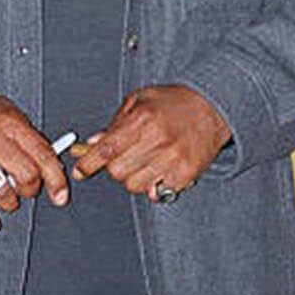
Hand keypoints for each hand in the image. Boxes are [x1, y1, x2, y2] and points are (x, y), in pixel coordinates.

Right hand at [0, 93, 68, 233]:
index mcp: (10, 122)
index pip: (43, 155)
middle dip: (31, 189)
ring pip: (3, 192)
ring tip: (6, 195)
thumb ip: (28, 137)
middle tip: (26, 188)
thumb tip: (52, 165)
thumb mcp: (8, 112)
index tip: (61, 195)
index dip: (56, 179)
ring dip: (10, 202)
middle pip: (27, 176)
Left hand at [71, 85, 231, 202]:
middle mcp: (158, 140)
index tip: (80, 171)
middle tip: (124, 157)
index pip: (106, 149)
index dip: (88, 163)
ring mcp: (173, 159)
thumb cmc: (174, 102)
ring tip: (145, 162)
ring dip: (134, 177)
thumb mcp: (139, 101)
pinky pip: (157, 193)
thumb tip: (92, 144)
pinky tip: (160, 169)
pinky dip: (154, 185)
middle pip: (117, 172)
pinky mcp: (186, 174)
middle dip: (114, 167)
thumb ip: (115, 123)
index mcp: (142, 120)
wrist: (213, 107)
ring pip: (134, 186)